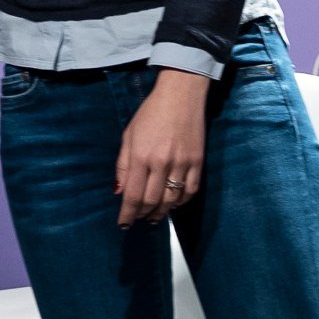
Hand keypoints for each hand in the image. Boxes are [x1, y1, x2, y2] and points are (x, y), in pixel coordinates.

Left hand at [116, 70, 207, 226]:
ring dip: (161, 213)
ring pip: (171, 200)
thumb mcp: (129, 135)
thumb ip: (123, 165)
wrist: (181, 95)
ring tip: (154, 217)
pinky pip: (190, 191)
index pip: (133, 195)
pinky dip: (181, 202)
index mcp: (141, 156)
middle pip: (152, 201)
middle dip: (143, 215)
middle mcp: (162, 162)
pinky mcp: (198, 161)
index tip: (124, 224)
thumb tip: (120, 192)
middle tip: (138, 219)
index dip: (128, 214)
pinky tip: (173, 204)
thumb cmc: (150, 113)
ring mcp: (182, 163)